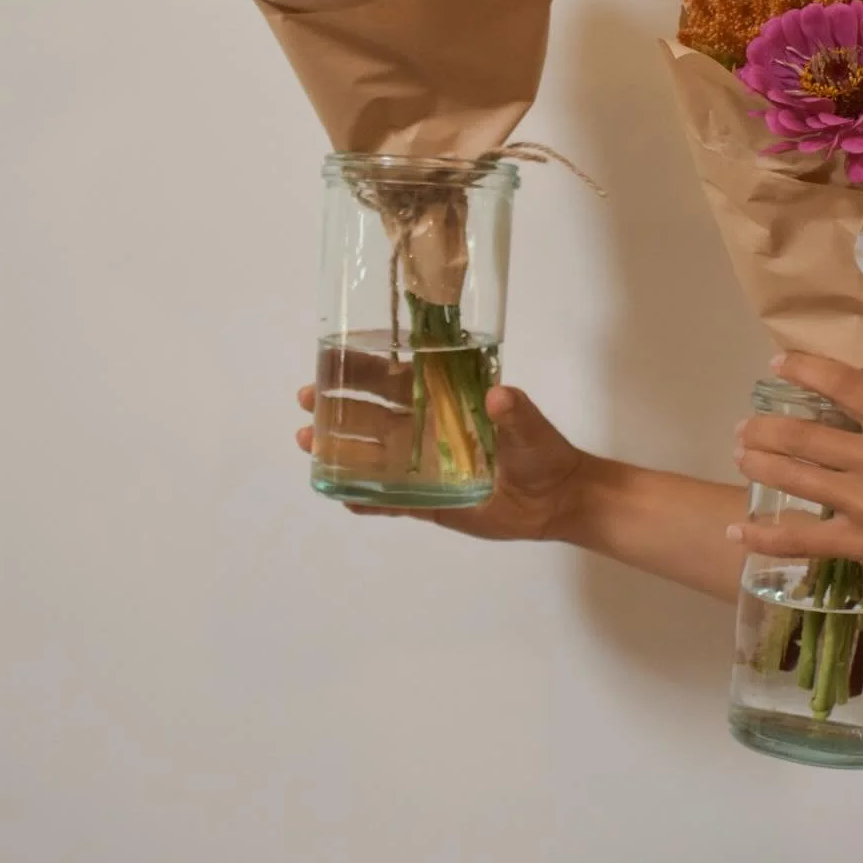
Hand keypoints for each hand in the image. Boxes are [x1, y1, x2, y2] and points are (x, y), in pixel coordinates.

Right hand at [295, 382, 587, 541]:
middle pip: (370, 416)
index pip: (395, 380)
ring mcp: (422, 468)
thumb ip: (515, 412)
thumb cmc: (542, 452)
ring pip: (370, 457)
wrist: (556, 498)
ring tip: (308, 443)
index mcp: (443, 402)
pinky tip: (339, 496)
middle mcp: (424, 431)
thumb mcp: (531, 426)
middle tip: (306, 401)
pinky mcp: (427, 502)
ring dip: (338, 450)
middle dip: (337, 407)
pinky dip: (364, 499)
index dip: (362, 370)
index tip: (331, 360)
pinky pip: (388, 500)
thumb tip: (500, 395)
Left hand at [729, 353, 862, 631]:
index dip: (806, 369)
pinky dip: (765, 535)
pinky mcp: (861, 543)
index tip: (778, 362)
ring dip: (760, 466)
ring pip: (795, 476)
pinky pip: (802, 537)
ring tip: (740, 459)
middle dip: (766, 428)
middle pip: (806, 433)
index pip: (848, 385)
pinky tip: (737, 531)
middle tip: (745, 428)